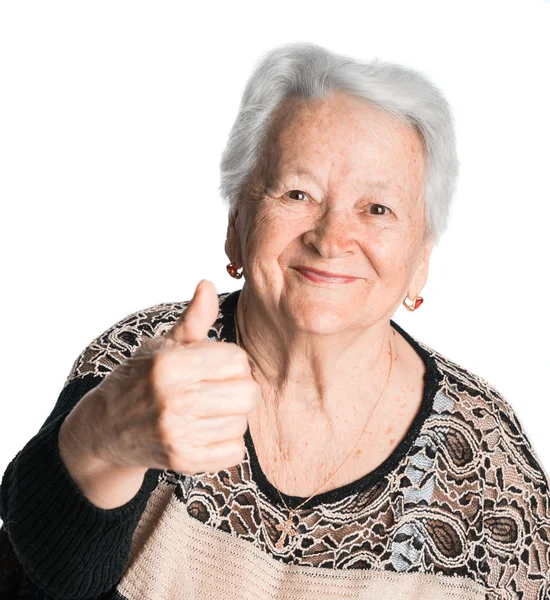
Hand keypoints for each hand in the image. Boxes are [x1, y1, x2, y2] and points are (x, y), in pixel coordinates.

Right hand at [62, 280, 259, 475]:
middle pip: (248, 394)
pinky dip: (227, 442)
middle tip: (219, 389)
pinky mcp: (183, 462)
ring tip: (208, 410)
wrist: (106, 428)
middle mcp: (173, 400)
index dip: (232, 362)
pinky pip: (235, 451)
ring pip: (242, 423)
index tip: (216, 366)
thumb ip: (193, 318)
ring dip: (232, 416)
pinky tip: (207, 431)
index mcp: (171, 365)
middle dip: (239, 388)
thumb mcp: (163, 345)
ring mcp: (178, 435)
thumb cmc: (141, 378)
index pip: (238, 360)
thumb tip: (207, 283)